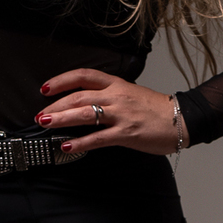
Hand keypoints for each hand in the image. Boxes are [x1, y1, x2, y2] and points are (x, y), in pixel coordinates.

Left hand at [35, 69, 188, 156]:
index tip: (46, 88)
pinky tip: (66, 146)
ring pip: (84, 113)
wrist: (182, 119)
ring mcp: (121, 115)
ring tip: (46, 124)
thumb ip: (109, 96)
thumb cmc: (157, 110)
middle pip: (79, 96)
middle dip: (56, 104)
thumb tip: (85, 104)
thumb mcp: (131, 94)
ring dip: (62, 118)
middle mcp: (116, 96)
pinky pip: (98, 138)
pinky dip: (80, 143)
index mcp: (116, 84)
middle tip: (40, 114)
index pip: (84, 75)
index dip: (62, 80)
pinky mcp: (126, 133)